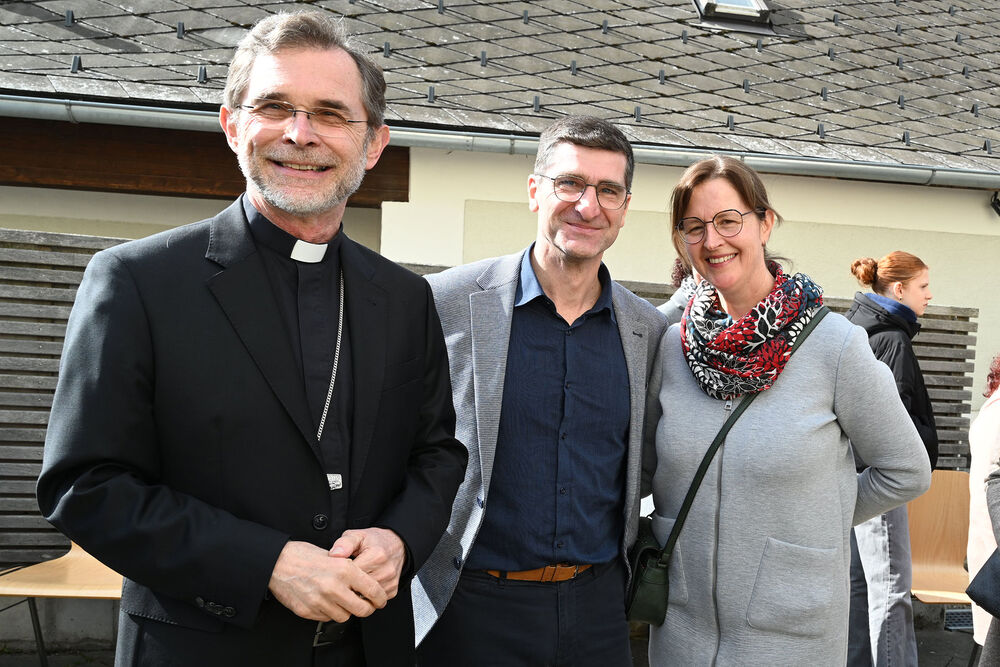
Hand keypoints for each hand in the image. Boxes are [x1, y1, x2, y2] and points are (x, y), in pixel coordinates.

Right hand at [268, 540, 386, 621]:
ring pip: (344, 616)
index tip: (381, 600)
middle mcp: (334, 587)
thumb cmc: (303, 555)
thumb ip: (349, 568)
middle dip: (367, 608)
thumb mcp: (333, 554)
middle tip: (366, 605)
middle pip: (362, 610)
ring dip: (346, 610)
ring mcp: (320, 601)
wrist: (276, 563)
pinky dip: (329, 612)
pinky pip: (326, 618)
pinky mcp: (307, 611)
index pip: (373, 590)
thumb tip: (363, 581)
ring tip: (341, 600)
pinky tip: (325, 601)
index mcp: (344, 569)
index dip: (380, 598)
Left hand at [330, 528, 405, 598]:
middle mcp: (386, 570)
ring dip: (357, 591)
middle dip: (348, 584)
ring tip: (352, 581)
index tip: (337, 570)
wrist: (396, 545)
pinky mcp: (393, 590)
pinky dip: (366, 595)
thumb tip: (335, 555)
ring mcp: (390, 582)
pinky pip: (373, 600)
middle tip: (342, 578)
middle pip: (358, 587)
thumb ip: (344, 543)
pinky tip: (362, 586)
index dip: (340, 573)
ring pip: (365, 596)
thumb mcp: (357, 536)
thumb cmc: (374, 541)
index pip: (351, 574)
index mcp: (376, 556)